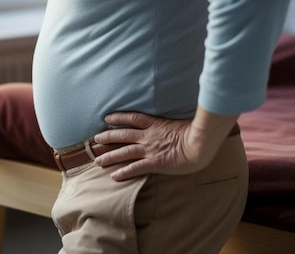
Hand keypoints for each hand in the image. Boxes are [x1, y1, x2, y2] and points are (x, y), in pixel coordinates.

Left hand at [94, 109, 237, 180]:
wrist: (198, 145)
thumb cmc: (194, 133)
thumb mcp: (180, 121)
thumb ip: (171, 122)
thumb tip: (171, 120)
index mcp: (155, 124)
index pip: (133, 118)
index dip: (119, 117)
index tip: (108, 118)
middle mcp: (149, 136)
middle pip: (123, 135)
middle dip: (108, 136)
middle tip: (96, 139)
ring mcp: (150, 149)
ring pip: (125, 151)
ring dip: (110, 156)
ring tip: (98, 160)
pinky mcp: (154, 163)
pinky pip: (135, 168)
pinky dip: (124, 172)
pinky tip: (114, 176)